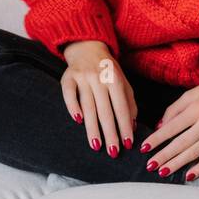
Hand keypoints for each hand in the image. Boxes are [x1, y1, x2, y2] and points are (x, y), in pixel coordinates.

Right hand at [60, 41, 137, 157]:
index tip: (128, 144)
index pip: (121, 107)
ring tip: (96, 146)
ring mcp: (82, 77)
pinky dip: (73, 107)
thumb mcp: (123, 82)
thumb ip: (129, 102)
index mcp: (115, 79)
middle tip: (113, 152)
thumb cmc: (108, 70)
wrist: (87, 47)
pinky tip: (77, 121)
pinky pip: (69, 94)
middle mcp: (98, 78)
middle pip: (105, 110)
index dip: (124, 126)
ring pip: (88, 106)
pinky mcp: (67, 77)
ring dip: (92, 128)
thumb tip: (132, 126)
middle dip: (110, 133)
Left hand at [138, 63, 198, 179]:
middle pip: (181, 143)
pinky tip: (188, 176)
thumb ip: (174, 109)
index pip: (172, 127)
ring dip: (177, 164)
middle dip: (164, 156)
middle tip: (150, 165)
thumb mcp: (192, 93)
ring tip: (163, 172)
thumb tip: (160, 127)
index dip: (157, 139)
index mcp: (197, 108)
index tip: (144, 148)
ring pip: (194, 153)